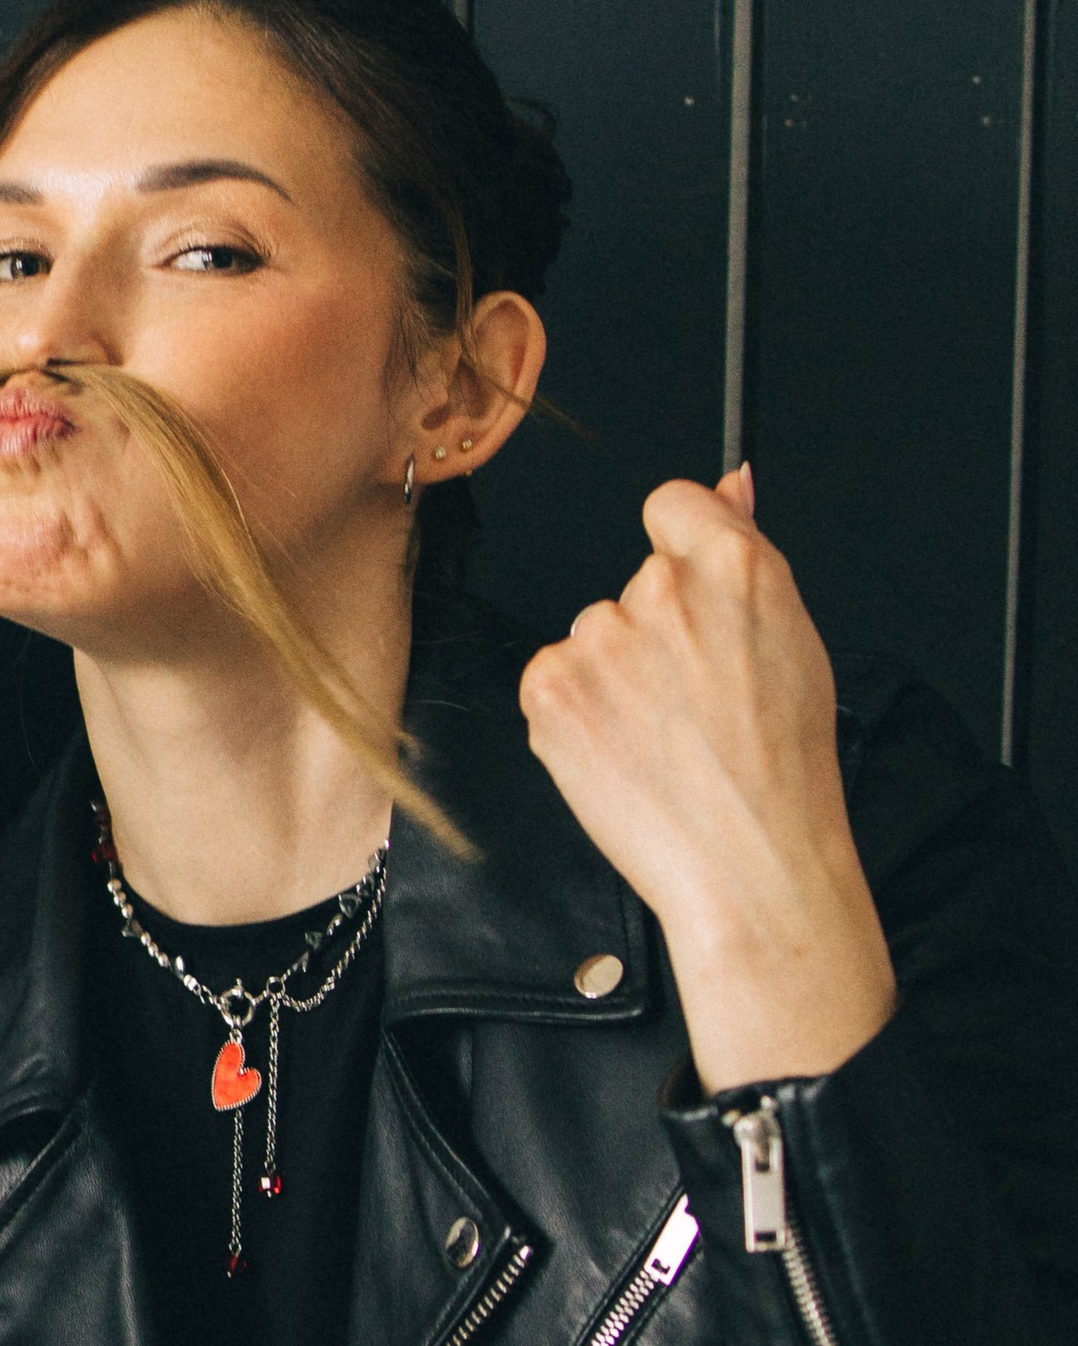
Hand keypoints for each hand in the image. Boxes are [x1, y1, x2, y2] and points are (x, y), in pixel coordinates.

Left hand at [517, 465, 897, 1090]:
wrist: (747, 863)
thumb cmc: (783, 767)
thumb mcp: (795, 641)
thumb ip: (748, 549)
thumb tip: (732, 482)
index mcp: (734, 565)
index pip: (673, 504)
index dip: (681, 547)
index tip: (692, 594)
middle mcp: (660, 590)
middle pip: (636, 583)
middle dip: (655, 632)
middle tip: (696, 703)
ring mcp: (599, 640)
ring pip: (594, 637)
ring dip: (615, 676)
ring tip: (666, 740)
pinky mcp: (551, 688)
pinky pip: (555, 679)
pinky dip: (578, 714)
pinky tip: (625, 755)